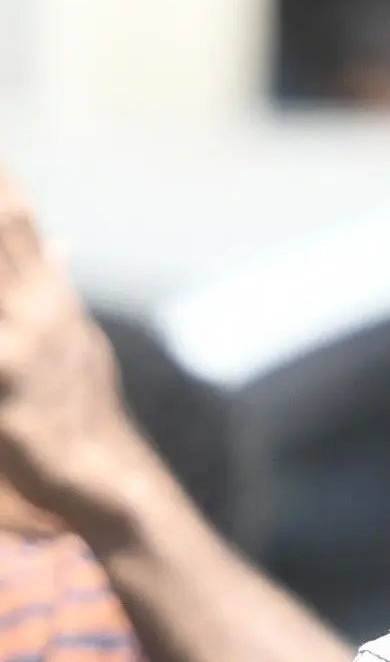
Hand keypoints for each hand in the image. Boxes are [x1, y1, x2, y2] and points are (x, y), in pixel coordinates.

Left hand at [0, 168, 158, 531]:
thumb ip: (53, 283)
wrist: (106, 481)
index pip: (18, 215)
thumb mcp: (73, 340)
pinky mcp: (4, 377)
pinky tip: (5, 336)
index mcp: (50, 294)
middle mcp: (39, 306)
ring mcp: (23, 340)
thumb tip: (58, 239)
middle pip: (6, 226)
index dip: (2, 180)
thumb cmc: (77, 410)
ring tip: (4, 239)